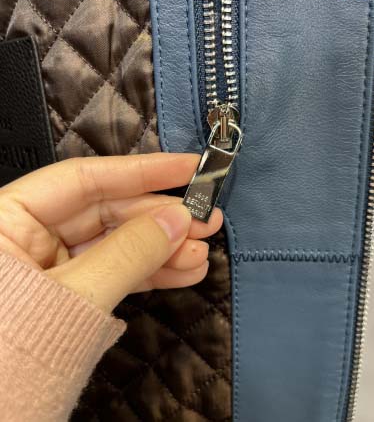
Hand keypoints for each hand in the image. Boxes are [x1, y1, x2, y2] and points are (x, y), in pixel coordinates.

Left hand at [0, 154, 221, 312]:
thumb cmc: (11, 353)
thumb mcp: (74, 297)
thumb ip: (127, 254)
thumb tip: (178, 219)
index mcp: (10, 218)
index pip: (84, 179)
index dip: (141, 171)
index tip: (186, 167)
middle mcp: (30, 234)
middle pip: (107, 212)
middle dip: (160, 218)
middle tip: (208, 219)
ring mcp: (52, 265)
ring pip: (117, 244)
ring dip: (163, 249)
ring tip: (202, 253)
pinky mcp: (70, 292)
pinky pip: (114, 273)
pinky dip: (150, 273)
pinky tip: (184, 271)